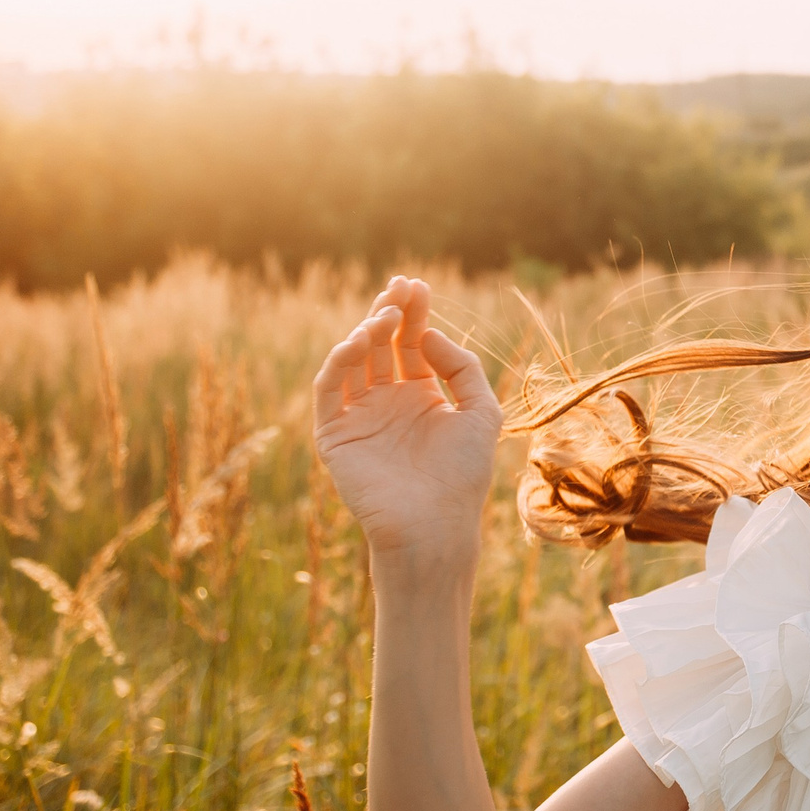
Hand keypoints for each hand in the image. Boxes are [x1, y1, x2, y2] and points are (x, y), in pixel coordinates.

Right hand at [313, 275, 502, 567]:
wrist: (435, 524)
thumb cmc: (463, 474)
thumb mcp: (481, 412)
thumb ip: (461, 367)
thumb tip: (428, 334)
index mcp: (421, 397)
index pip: (412, 344)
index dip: (414, 314)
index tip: (417, 285)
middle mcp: (388, 402)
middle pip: (382, 345)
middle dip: (389, 313)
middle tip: (399, 288)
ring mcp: (360, 417)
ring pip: (353, 361)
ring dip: (366, 333)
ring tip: (385, 316)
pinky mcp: (335, 434)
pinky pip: (329, 390)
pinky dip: (338, 363)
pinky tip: (358, 343)